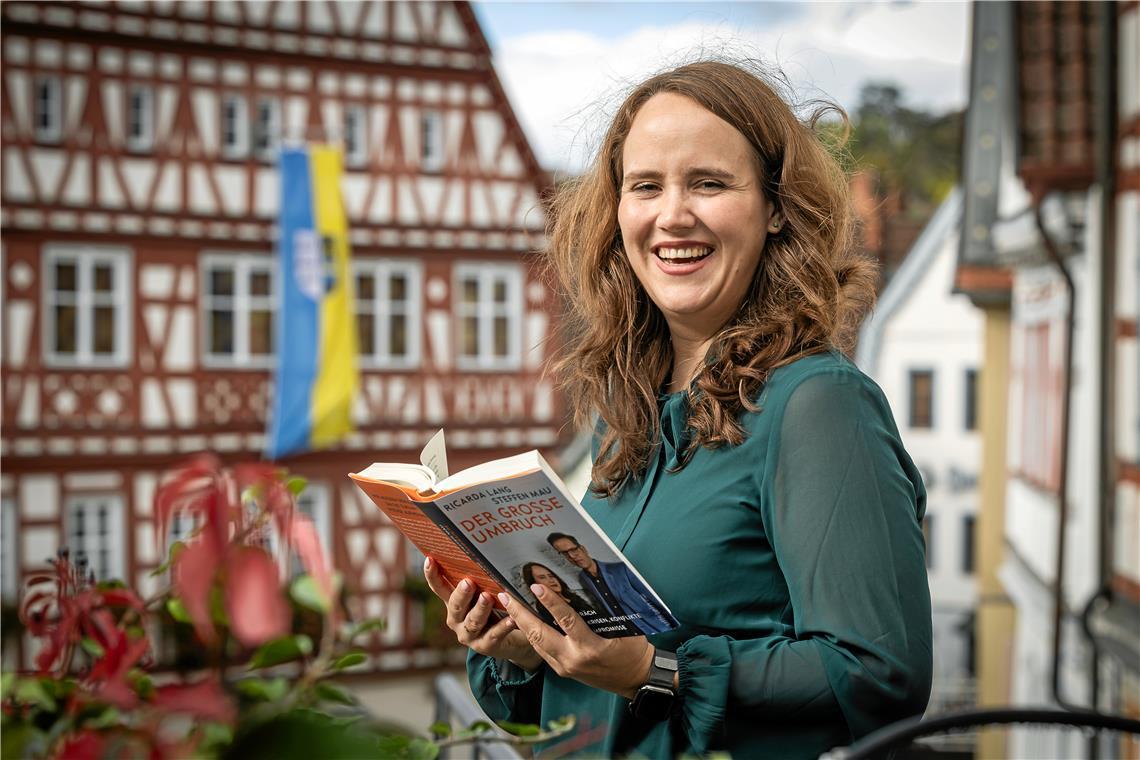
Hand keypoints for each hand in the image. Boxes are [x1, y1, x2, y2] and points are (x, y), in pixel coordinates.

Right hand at [423, 557, 541, 670]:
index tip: (429, 559)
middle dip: (461, 594)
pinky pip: (494, 635)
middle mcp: (456, 620)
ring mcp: (469, 635)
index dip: (432, 575)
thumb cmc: (495, 609)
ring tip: (488, 597)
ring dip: (480, 609)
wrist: (510, 639)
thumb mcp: (484, 592)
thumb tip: (484, 552)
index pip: (439, 588)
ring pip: (473, 621)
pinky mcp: (485, 646)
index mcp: (453, 604)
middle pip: (455, 606)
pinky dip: (502, 626)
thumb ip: (480, 578)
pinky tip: (511, 619)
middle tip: (468, 582)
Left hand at [500, 583, 653, 698]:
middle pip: (539, 635)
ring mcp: (565, 667)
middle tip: (505, 596)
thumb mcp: (622, 628)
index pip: (565, 620)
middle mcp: (573, 659)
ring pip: (536, 644)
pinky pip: (541, 651)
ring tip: (508, 605)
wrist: (635, 679)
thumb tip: (580, 588)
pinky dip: (530, 635)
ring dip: (520, 624)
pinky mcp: (562, 670)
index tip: (536, 586)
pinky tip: (523, 622)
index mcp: (590, 648)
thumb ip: (601, 612)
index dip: (550, 602)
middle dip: (520, 614)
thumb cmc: (633, 651)